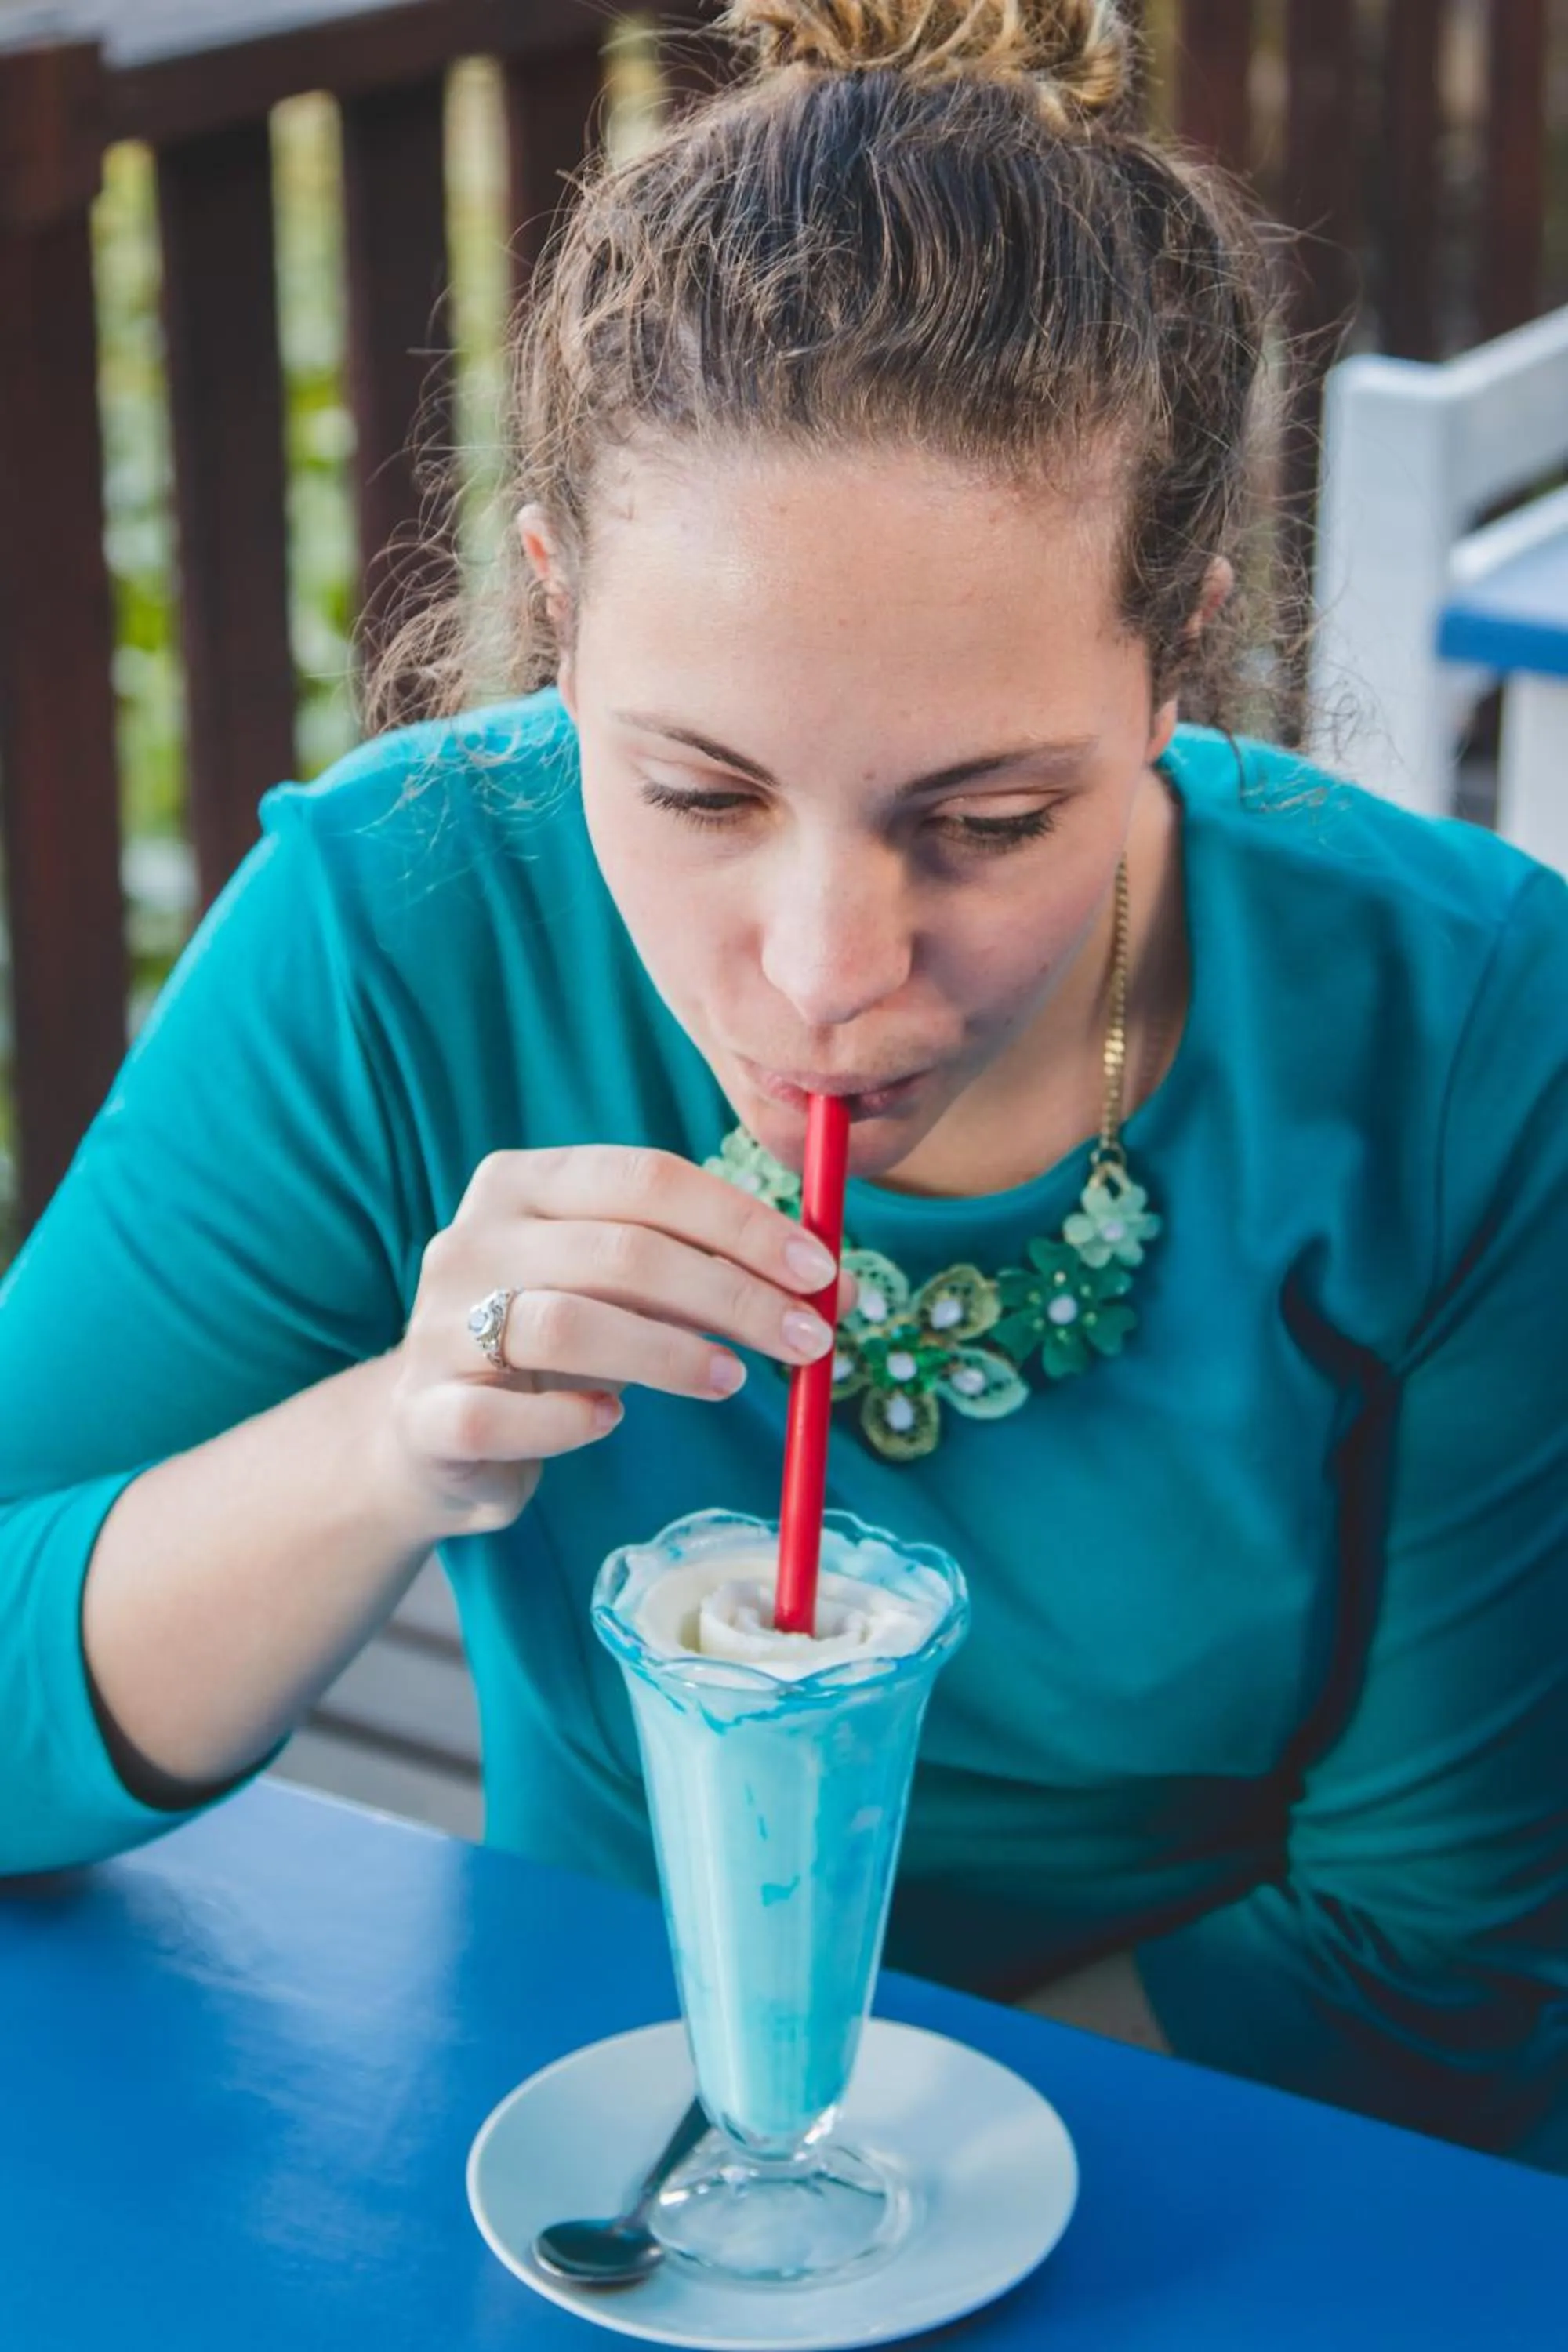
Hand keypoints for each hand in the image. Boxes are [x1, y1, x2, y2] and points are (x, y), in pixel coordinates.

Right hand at [382, 1145, 851, 1539]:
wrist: (432, 1432)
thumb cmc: (558, 1344)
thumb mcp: (632, 1294)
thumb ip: (717, 1276)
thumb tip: (840, 1287)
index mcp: (524, 1183)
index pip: (647, 1177)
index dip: (742, 1222)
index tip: (821, 1270)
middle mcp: (472, 1240)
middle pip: (620, 1250)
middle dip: (732, 1294)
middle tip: (809, 1341)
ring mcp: (437, 1325)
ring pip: (564, 1324)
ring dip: (668, 1354)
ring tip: (731, 1380)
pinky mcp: (424, 1414)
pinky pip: (501, 1416)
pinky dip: (569, 1421)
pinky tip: (610, 1421)